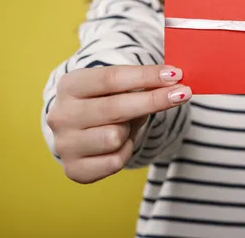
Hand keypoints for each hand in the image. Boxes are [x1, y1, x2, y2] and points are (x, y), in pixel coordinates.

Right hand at [46, 65, 191, 183]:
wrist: (81, 131)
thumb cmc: (106, 101)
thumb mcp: (119, 87)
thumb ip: (142, 82)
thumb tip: (174, 78)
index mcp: (69, 85)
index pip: (112, 77)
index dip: (146, 75)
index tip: (176, 73)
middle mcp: (61, 115)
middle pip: (115, 107)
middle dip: (153, 100)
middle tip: (183, 93)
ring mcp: (64, 145)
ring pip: (114, 137)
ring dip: (128, 131)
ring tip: (124, 125)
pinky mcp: (74, 170)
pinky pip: (115, 161)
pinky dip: (125, 151)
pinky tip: (118, 144)